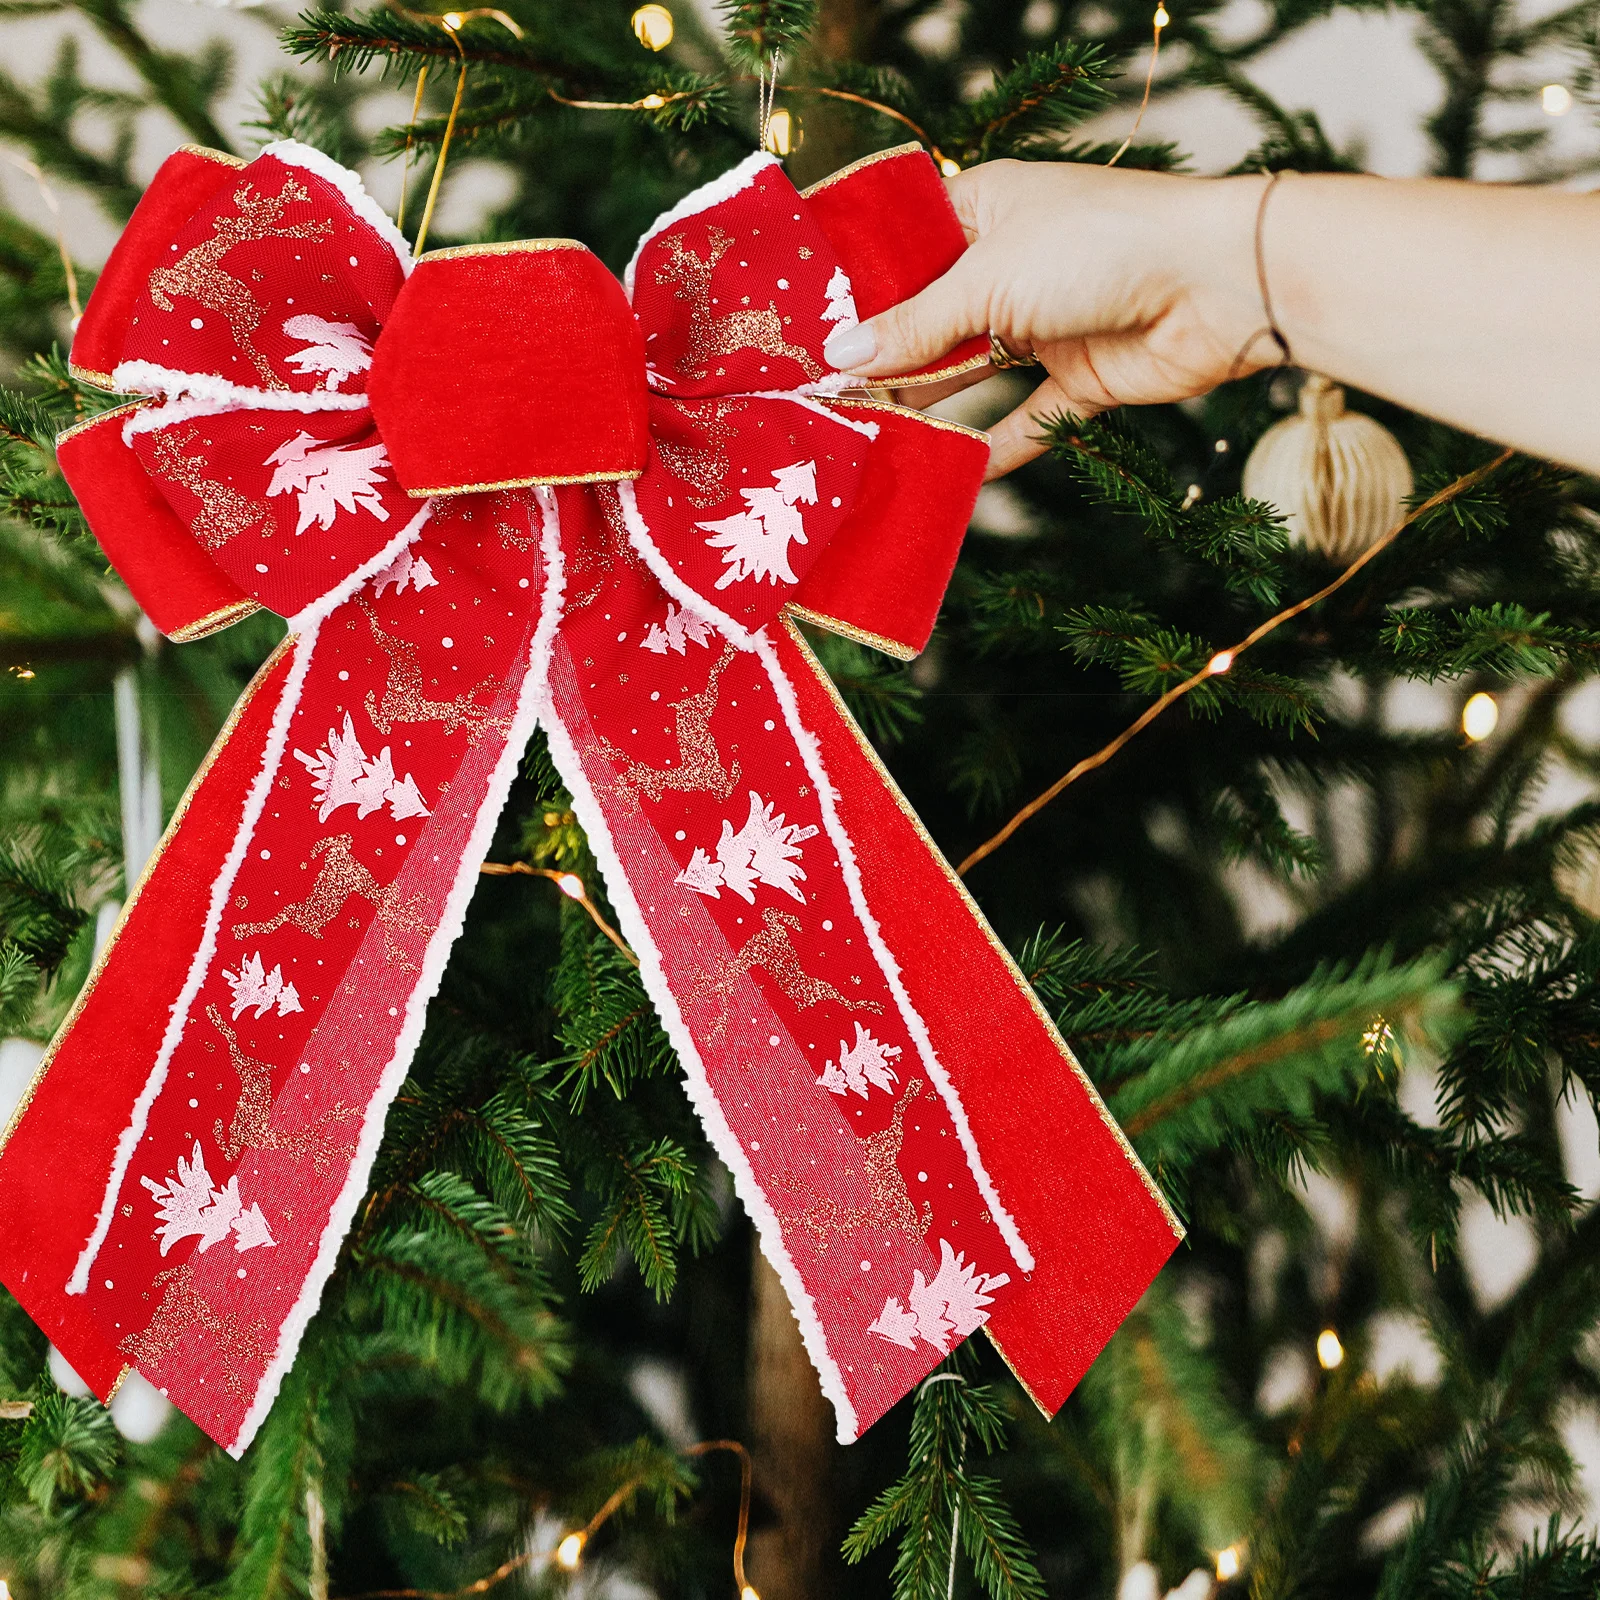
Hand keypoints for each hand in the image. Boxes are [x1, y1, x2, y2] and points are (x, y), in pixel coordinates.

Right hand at [821, 161, 1274, 478]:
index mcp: (984, 209)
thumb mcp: (989, 280)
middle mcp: (1010, 264)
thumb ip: (916, 326)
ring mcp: (1045, 323)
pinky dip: (993, 450)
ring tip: (867, 442)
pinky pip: (1026, 420)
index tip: (804, 331)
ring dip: (928, 409)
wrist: (1219, 284)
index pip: (903, 249)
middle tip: (821, 401)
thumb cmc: (1101, 245)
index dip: (858, 290)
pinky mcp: (1081, 378)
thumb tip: (843, 356)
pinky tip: (950, 480)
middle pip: (930, 319)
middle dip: (884, 360)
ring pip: (972, 373)